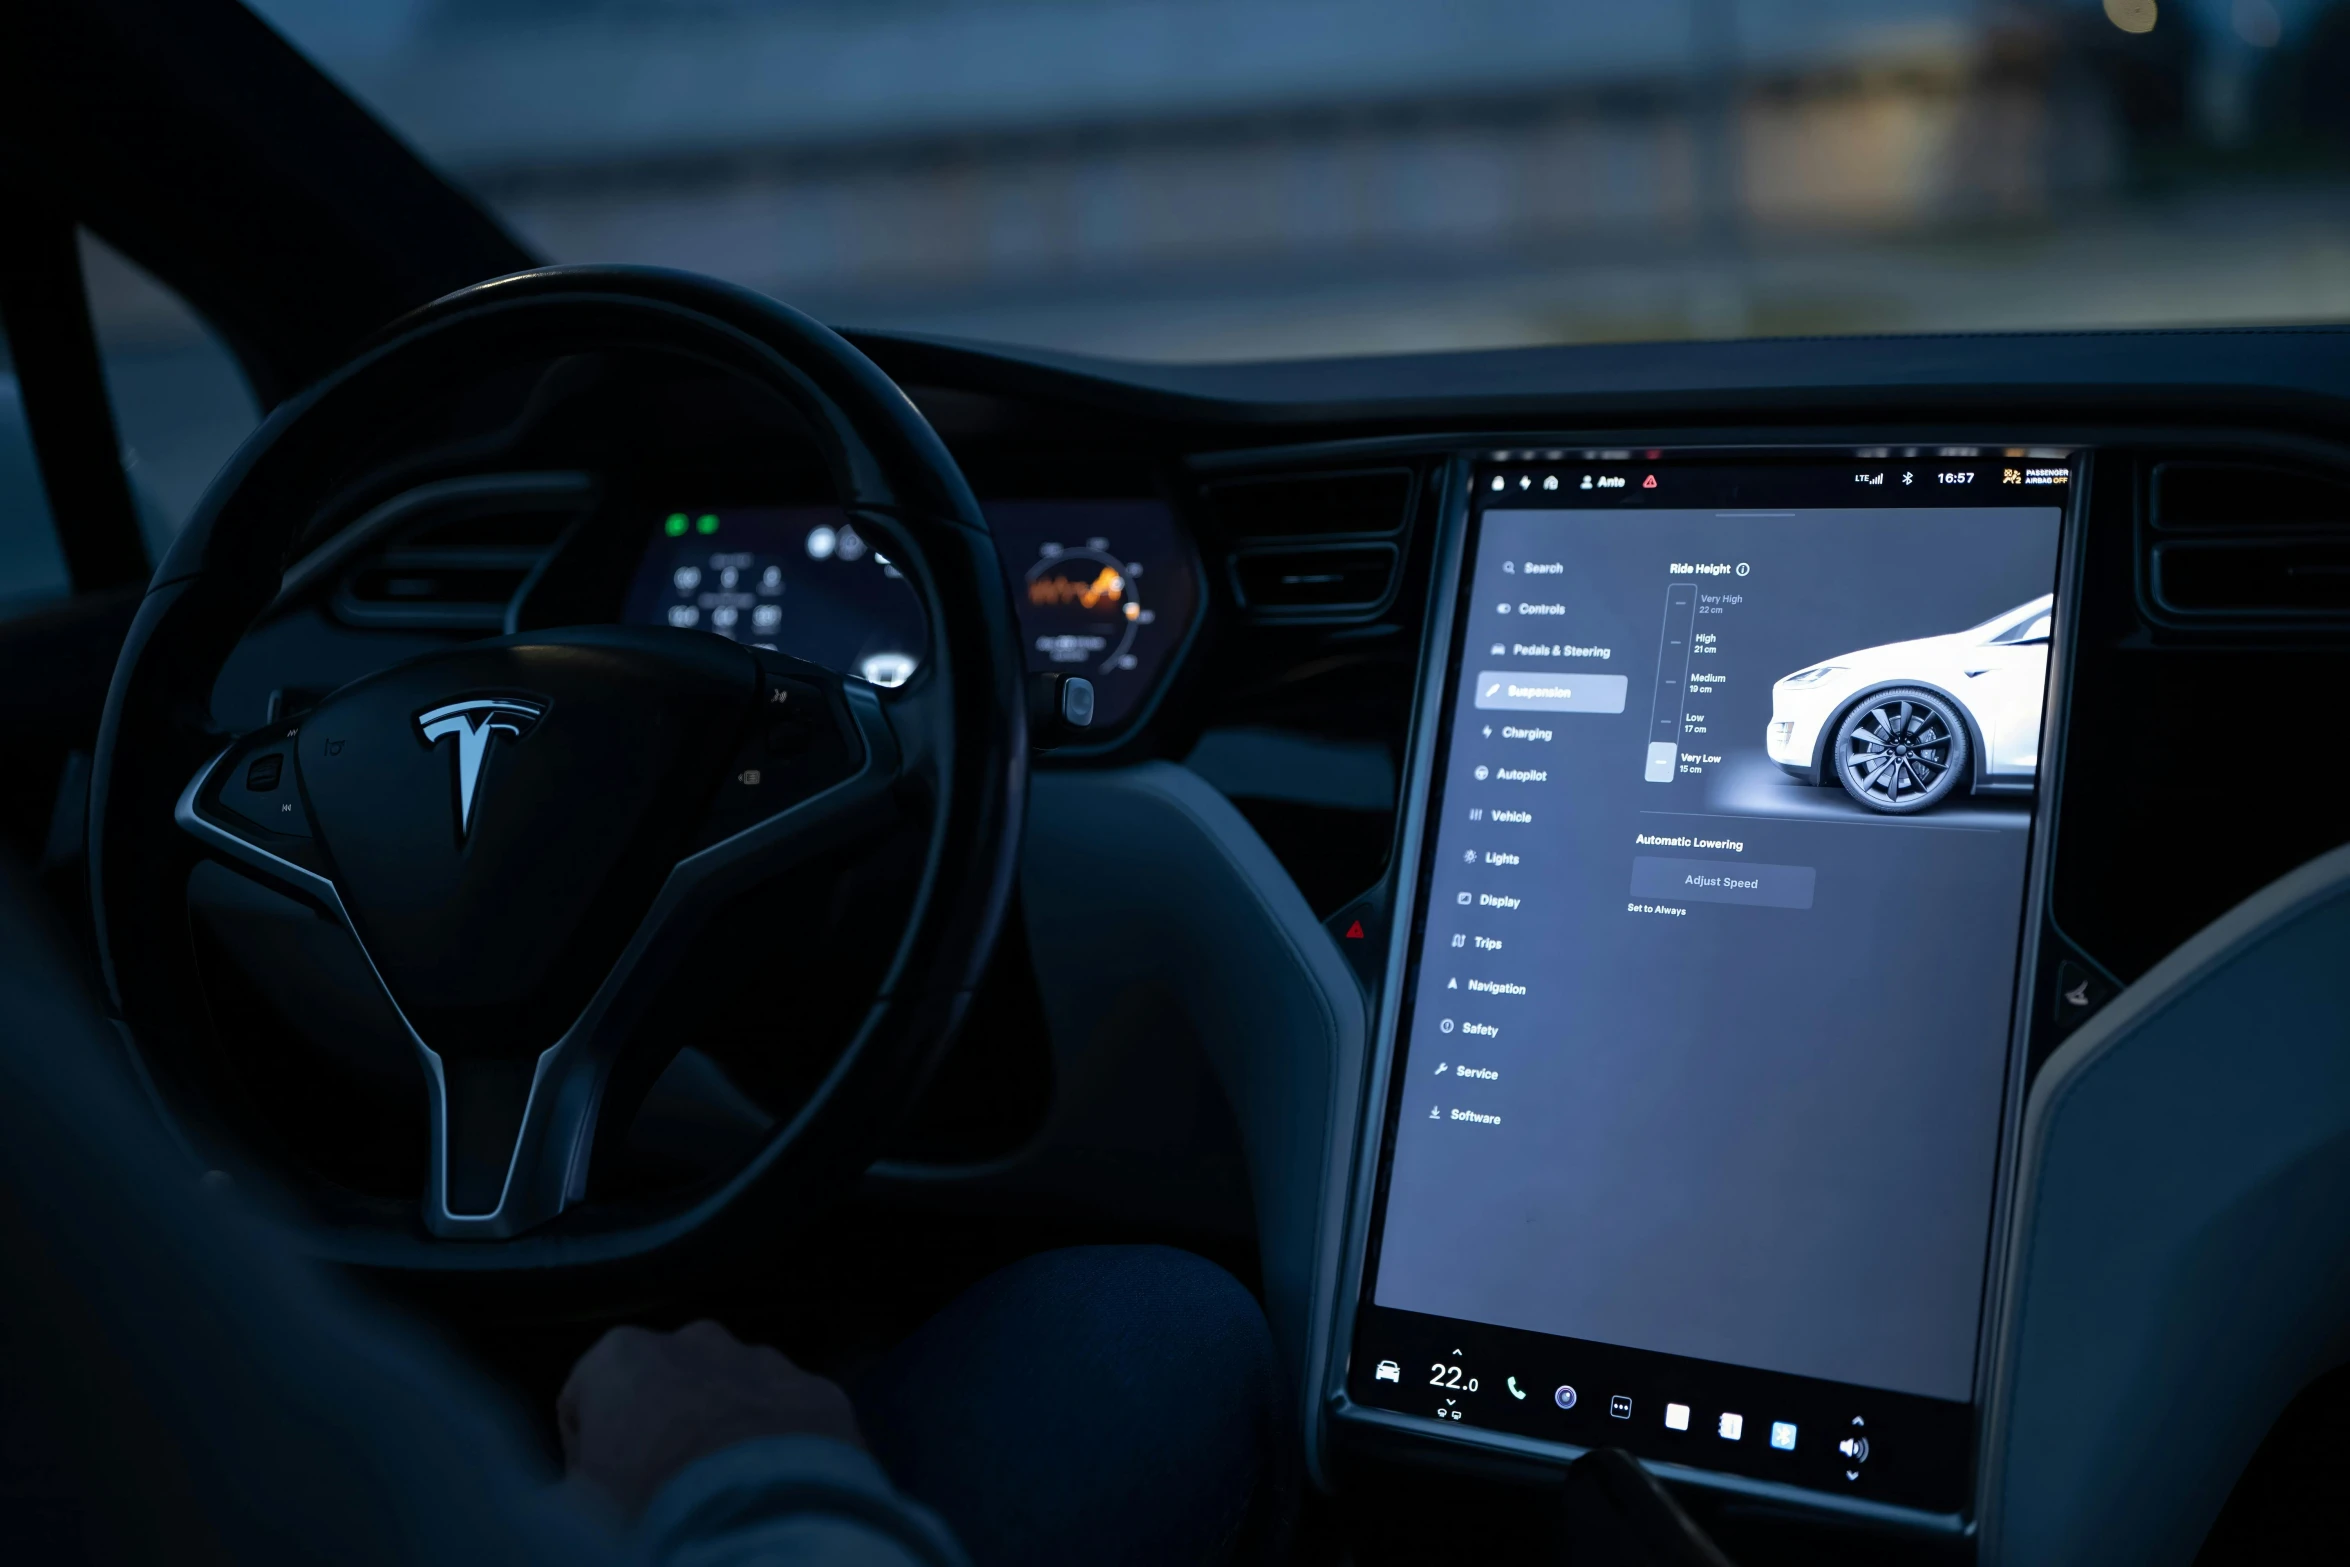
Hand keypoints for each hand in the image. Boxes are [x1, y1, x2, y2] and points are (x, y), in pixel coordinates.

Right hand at [558, 1319, 863, 1517]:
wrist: (762, 1529)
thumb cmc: (653, 1513)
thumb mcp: (571, 1512)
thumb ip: (552, 1498)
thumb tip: (547, 1509)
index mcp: (621, 1357)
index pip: (583, 1404)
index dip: (586, 1458)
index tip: (598, 1497)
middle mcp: (696, 1341)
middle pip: (661, 1393)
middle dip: (658, 1436)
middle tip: (661, 1499)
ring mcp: (764, 1362)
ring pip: (729, 1397)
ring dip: (721, 1437)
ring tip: (719, 1499)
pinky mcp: (819, 1393)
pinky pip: (788, 1417)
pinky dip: (779, 1448)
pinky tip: (769, 1493)